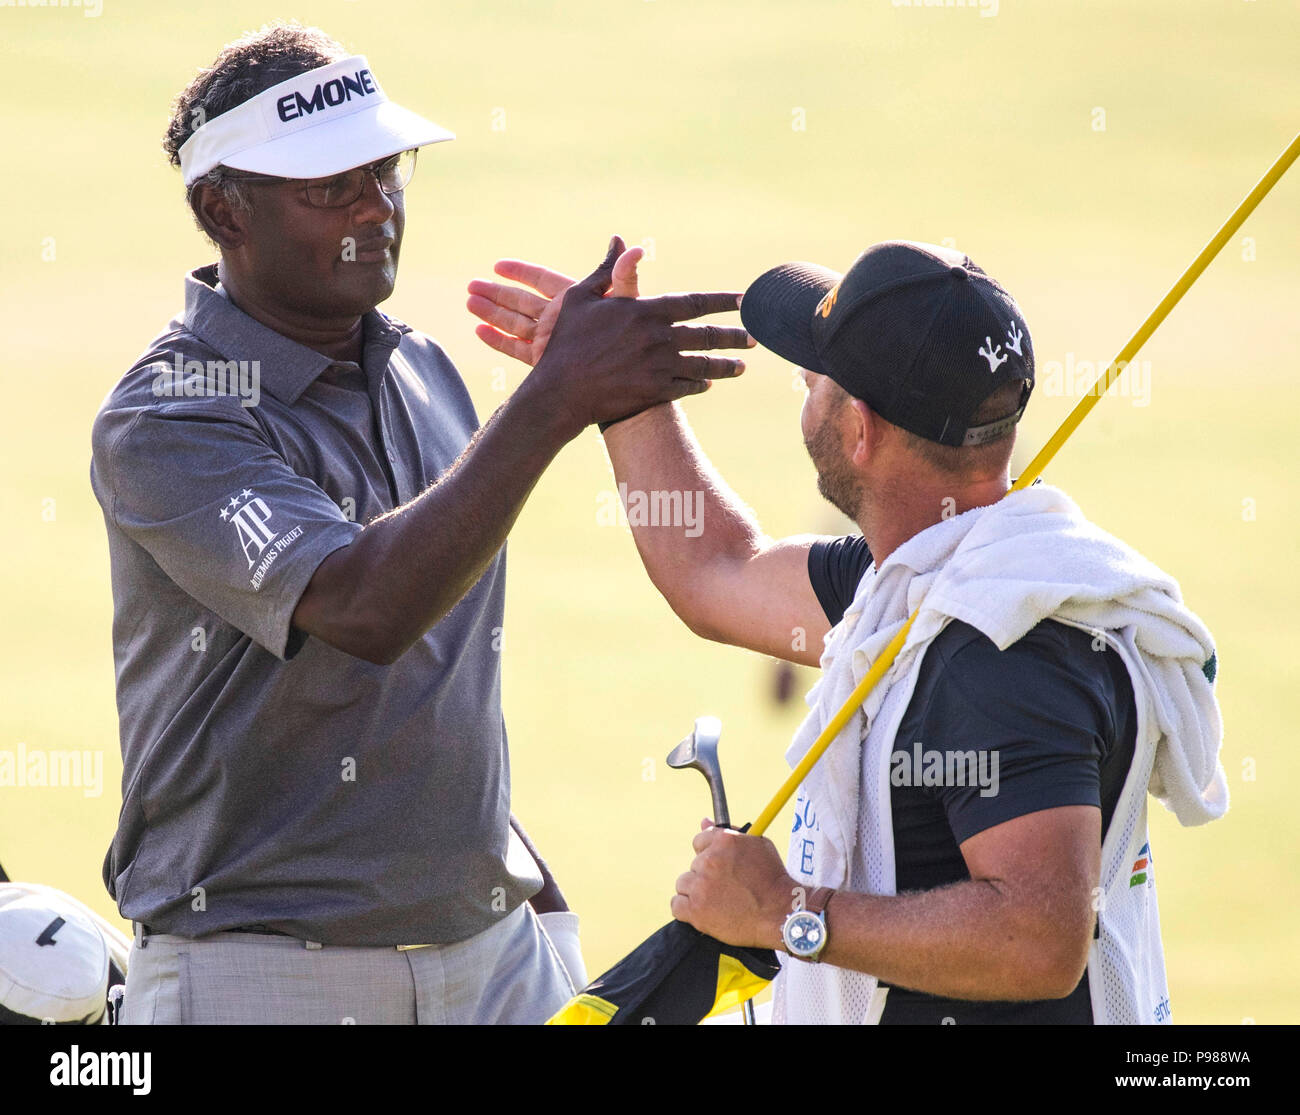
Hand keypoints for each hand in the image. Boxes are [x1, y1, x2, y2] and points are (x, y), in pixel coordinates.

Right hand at [466, 236, 753, 435]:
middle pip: (707, 335)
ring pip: (704, 364)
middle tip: (754, 337)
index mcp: (645, 311)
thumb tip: (621, 240)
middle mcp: (658, 338)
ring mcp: (659, 367)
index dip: (723, 301)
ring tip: (741, 366)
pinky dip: (700, 384)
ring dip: (726, 365)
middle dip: (734, 335)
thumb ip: (609, 271)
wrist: (559, 392)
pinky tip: (707, 383)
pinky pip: (687, 388)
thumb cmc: (566, 342)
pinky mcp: (655, 392)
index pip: (695, 302)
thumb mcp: (580, 298)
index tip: (745, 300)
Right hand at [467, 241, 643, 366]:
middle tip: (471, 285)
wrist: (629, 388)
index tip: (499, 265)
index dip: (521, 272)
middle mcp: (561, 319)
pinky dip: (499, 340)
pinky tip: (479, 331)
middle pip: (522, 301)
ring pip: (516, 323)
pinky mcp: (547, 362)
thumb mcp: (626, 305)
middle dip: (497, 293)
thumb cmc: (633, 343)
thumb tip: (632, 244)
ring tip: (468, 303)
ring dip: (492, 313)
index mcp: (576, 301)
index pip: (543, 280)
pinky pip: (518, 348)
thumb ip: (623, 276)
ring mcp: (552, 341)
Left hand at [670, 820, 795, 950]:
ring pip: (684, 884)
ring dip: (696, 892)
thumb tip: (703, 821)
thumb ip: (728, 833)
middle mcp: (709, 860)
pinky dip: (688, 910)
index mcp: (724, 841)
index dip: (710, 855)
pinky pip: (676, 905)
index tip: (720, 867)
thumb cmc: (773, 879)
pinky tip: (705, 912)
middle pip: (694, 865)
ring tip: (718, 901)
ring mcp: (701, 886)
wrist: (780, 914)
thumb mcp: (758, 846)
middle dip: (706, 876)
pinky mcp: (695, 909)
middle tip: (726, 888)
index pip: (699, 841)